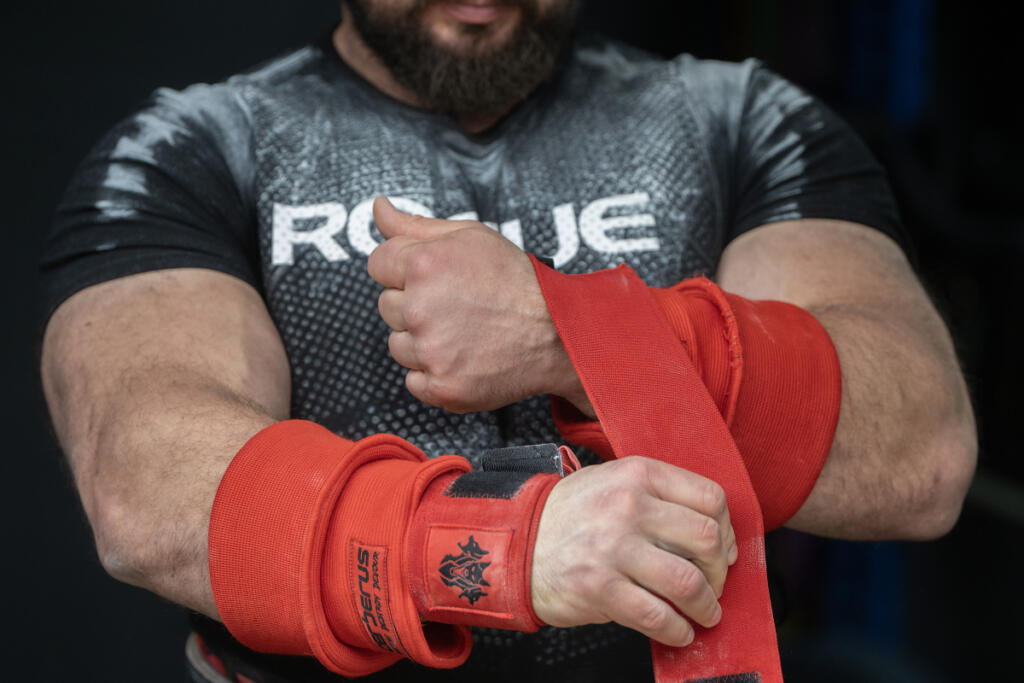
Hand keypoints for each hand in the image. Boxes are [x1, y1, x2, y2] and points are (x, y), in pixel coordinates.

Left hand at [367, 196, 585, 412]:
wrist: (557, 333)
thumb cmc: (516, 282)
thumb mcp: (471, 236)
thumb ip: (414, 225)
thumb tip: (377, 207)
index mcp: (423, 264)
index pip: (378, 264)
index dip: (404, 269)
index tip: (432, 278)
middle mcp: (420, 308)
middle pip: (386, 306)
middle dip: (414, 304)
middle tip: (456, 305)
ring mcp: (430, 351)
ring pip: (398, 344)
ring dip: (422, 341)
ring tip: (462, 332)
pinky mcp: (441, 387)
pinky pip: (414, 381)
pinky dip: (434, 374)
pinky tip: (463, 357)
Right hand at [531, 456, 738, 646]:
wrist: (516, 543)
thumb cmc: (569, 516)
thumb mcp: (612, 482)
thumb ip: (658, 496)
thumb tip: (713, 533)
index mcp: (637, 475)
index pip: (709, 497)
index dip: (726, 530)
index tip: (722, 550)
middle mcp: (628, 507)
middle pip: (707, 540)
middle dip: (719, 572)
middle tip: (713, 585)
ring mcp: (614, 549)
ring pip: (690, 583)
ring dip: (707, 606)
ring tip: (704, 613)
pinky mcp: (601, 589)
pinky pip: (659, 617)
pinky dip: (678, 631)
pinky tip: (678, 631)